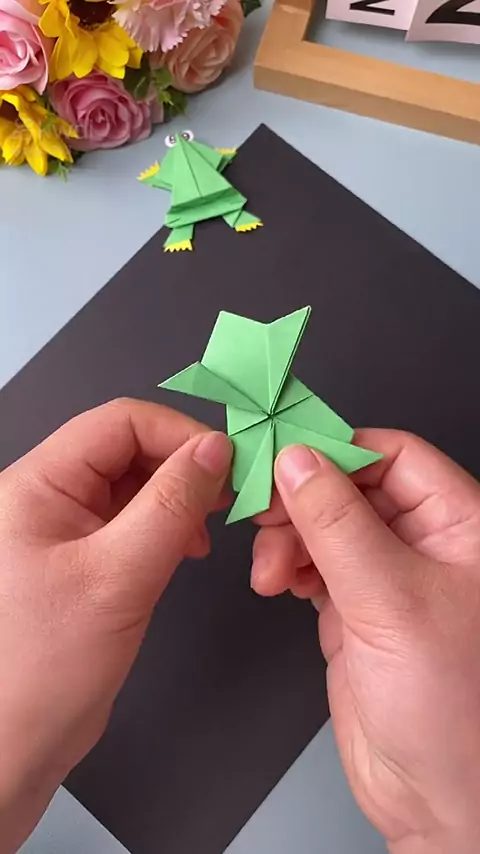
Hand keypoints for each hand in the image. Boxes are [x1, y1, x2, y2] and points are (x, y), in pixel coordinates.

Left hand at [0, 399, 231, 853]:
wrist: (14, 745)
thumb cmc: (44, 667)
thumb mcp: (119, 575)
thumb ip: (172, 504)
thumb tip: (216, 449)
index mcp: (37, 484)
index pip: (118, 423)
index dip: (178, 434)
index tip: (227, 463)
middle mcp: (47, 497)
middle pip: (127, 449)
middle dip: (182, 468)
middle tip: (228, 498)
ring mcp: (65, 529)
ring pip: (133, 485)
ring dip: (177, 499)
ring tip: (204, 533)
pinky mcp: (82, 560)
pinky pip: (131, 521)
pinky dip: (165, 527)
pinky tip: (184, 550)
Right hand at [252, 430, 479, 853]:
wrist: (437, 799)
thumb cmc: (454, 709)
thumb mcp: (391, 600)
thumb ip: (337, 525)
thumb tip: (297, 462)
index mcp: (459, 526)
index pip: (394, 456)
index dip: (337, 449)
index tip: (283, 456)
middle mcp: (424, 545)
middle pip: (351, 488)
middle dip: (302, 500)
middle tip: (263, 515)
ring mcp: (386, 577)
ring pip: (325, 525)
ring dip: (288, 537)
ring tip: (271, 568)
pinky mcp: (355, 609)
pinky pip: (313, 563)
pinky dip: (287, 565)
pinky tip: (278, 581)